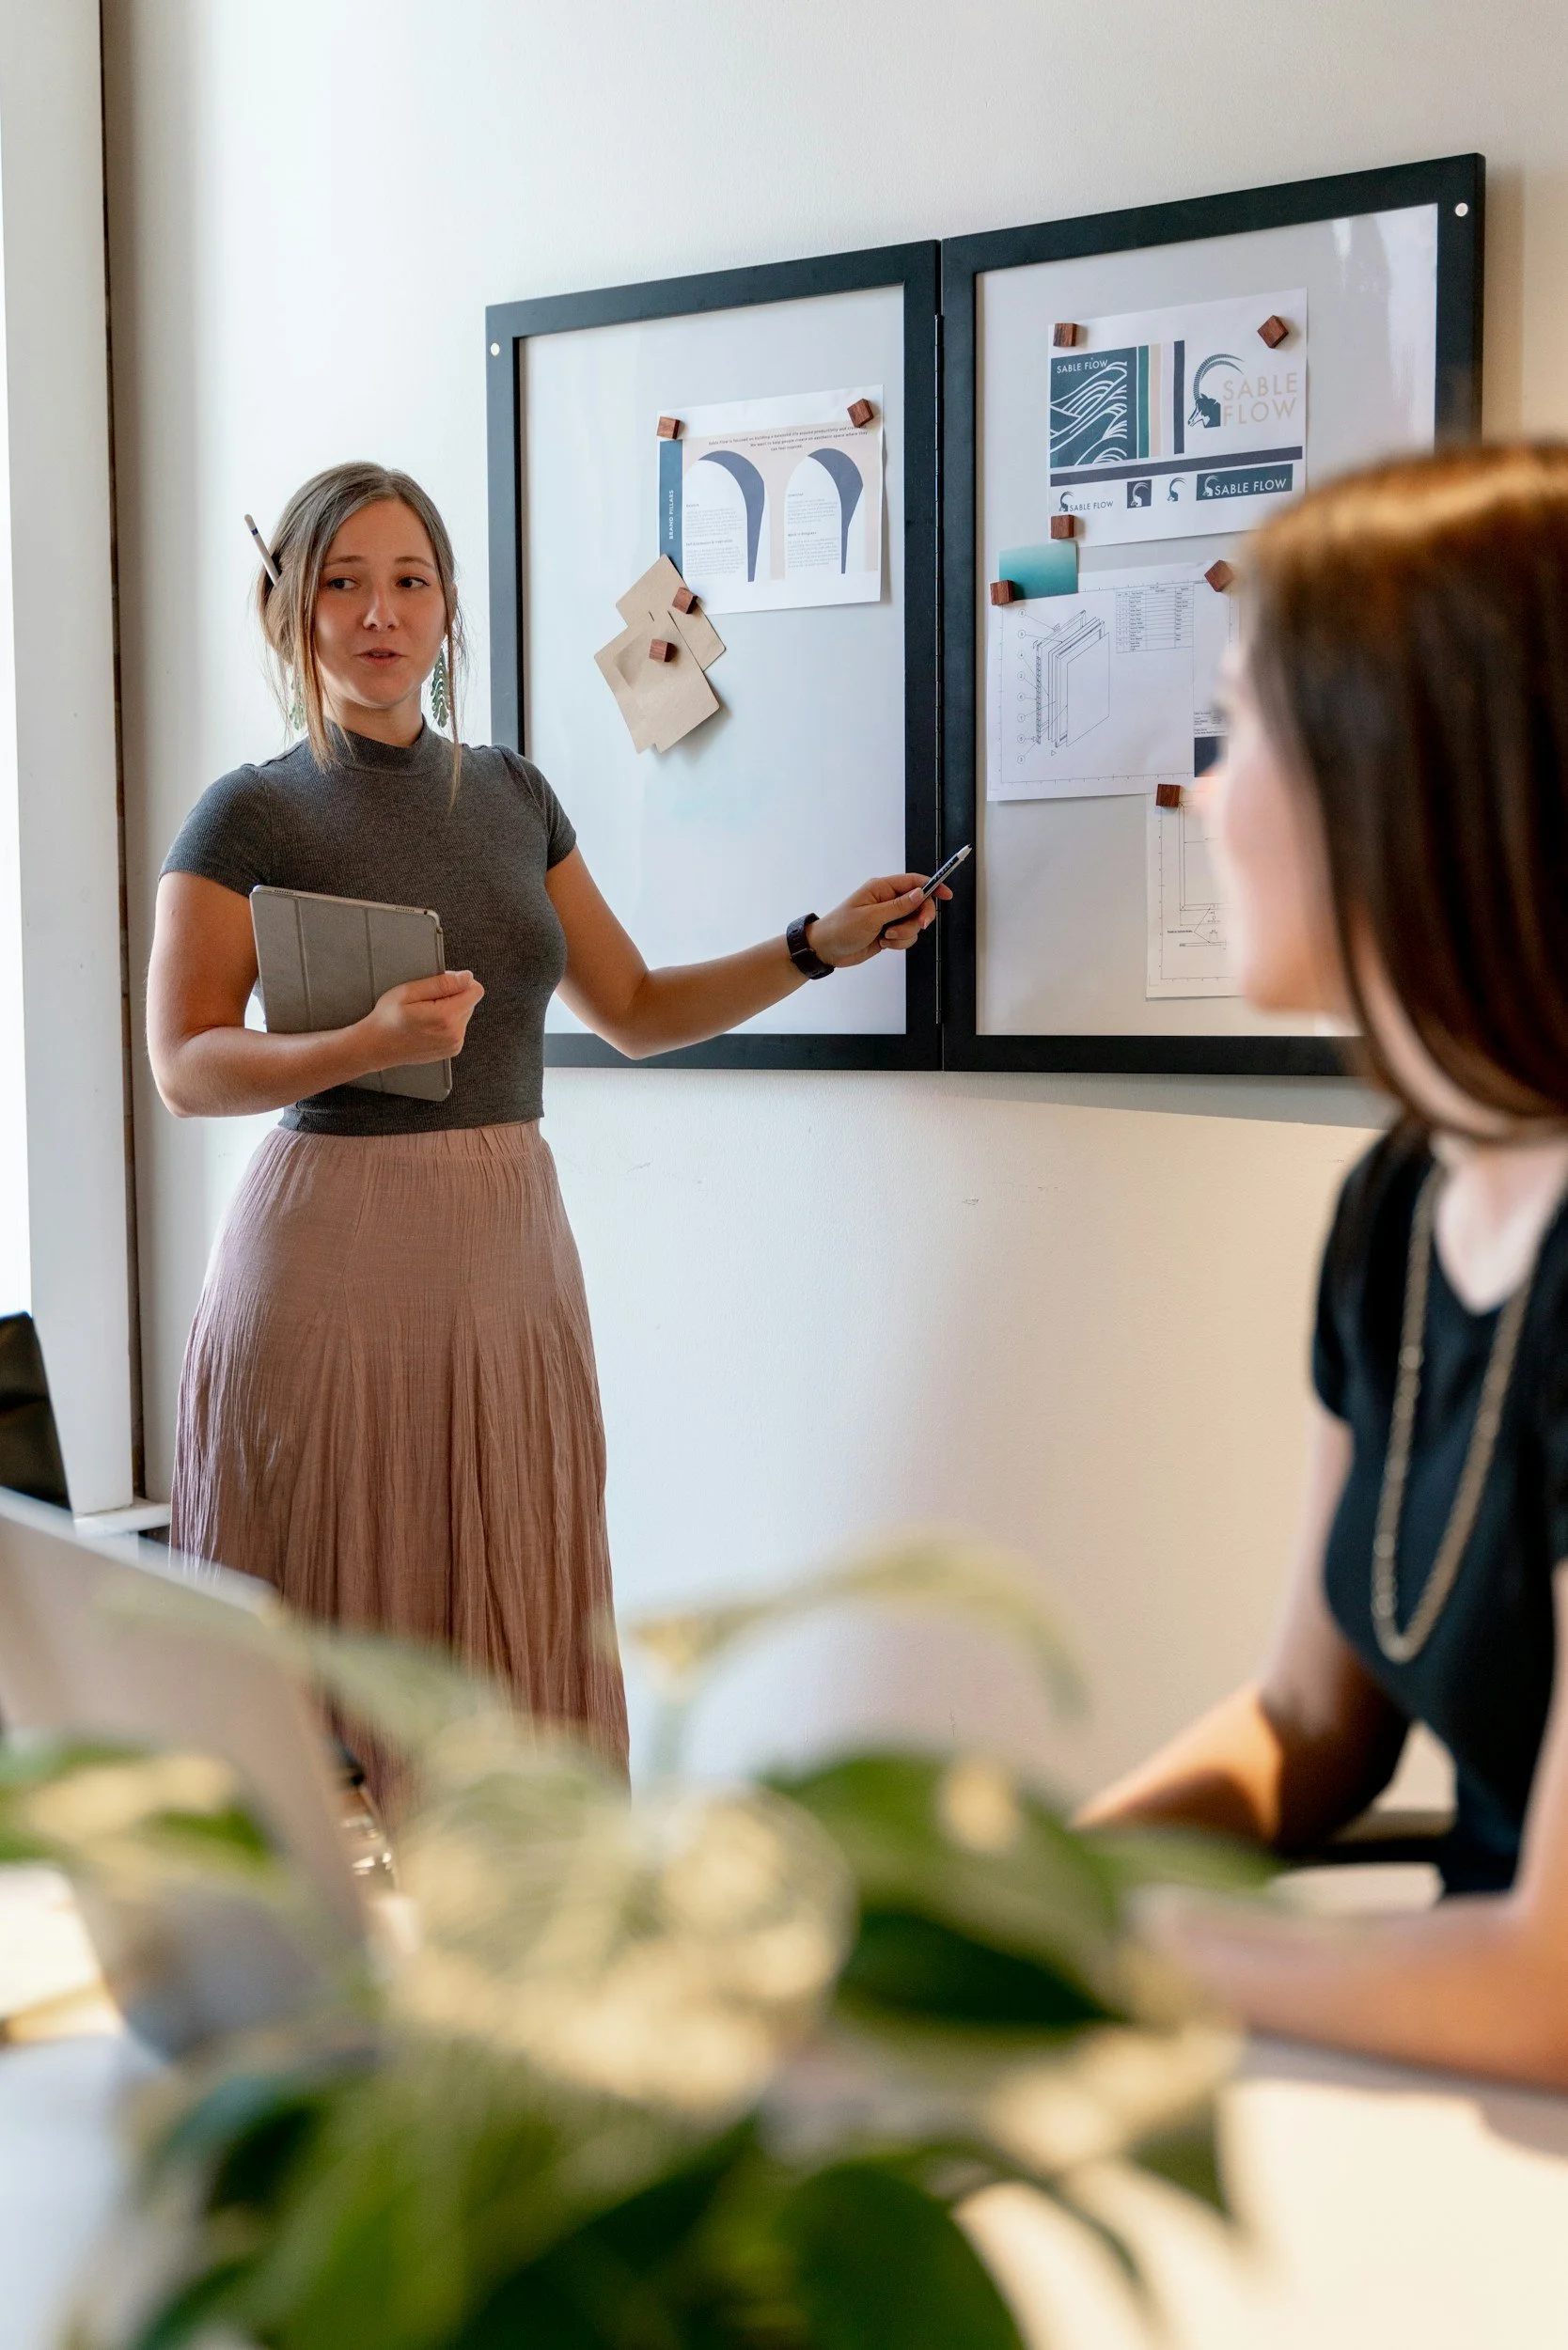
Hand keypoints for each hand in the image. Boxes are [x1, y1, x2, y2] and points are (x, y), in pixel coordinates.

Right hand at [358, 969, 484, 1067]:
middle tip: (426, 1000)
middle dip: (453, 995)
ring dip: (450, 1009)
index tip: (440, 984)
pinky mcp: (452, 1050)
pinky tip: (427, 1024)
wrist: (376, 1046)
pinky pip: (458, 1027)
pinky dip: (447, 1022)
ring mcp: (454, 1045)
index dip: (460, 981)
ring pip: (464, 1014)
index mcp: (445, 1017)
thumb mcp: (409, 992)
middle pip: (470, 1002)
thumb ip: (442, 983)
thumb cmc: (387, 1018)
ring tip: (424, 1013)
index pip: (475, 990)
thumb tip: (467, 977)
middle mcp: (455, 1034)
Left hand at [806, 874, 951, 967]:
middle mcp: (887, 900)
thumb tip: (920, 894)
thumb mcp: (871, 916)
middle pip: (919, 905)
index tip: (947, 895)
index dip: (933, 886)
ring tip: (886, 937)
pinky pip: (906, 937)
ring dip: (905, 933)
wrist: (826, 950)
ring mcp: (889, 917)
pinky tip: (883, 943)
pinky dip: (899, 943)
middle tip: (919, 925)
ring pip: (914, 924)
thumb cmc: (841, 928)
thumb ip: (899, 906)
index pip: (914, 882)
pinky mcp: (888, 932)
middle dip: (920, 917)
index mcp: (882, 888)